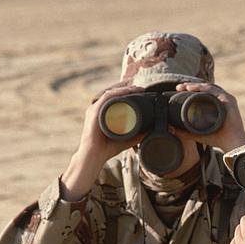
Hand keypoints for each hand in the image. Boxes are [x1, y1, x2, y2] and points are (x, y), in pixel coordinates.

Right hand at [60, 83, 145, 199]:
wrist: (94, 156)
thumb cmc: (107, 149)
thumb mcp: (126, 140)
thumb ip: (137, 136)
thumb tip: (150, 131)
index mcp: (103, 111)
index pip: (116, 96)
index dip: (128, 91)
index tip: (141, 90)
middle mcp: (98, 107)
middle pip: (113, 91)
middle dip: (127, 86)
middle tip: (141, 86)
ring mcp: (95, 108)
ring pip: (111, 92)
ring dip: (125, 88)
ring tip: (138, 88)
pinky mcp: (94, 112)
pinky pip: (106, 98)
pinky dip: (117, 93)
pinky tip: (127, 91)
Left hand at [173, 81, 244, 153]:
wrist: (231, 143)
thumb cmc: (218, 139)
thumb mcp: (197, 134)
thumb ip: (185, 132)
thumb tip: (171, 129)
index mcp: (216, 105)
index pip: (202, 93)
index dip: (190, 90)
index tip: (178, 90)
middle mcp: (222, 100)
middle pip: (204, 88)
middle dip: (190, 86)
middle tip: (178, 87)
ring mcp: (226, 99)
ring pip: (208, 87)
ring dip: (195, 85)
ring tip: (184, 87)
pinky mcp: (229, 100)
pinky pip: (214, 91)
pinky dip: (203, 88)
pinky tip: (194, 89)